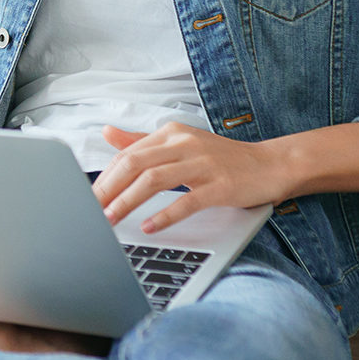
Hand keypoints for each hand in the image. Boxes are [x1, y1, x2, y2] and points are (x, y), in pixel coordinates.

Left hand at [90, 122, 292, 234]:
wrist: (270, 165)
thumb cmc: (222, 159)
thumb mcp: (180, 143)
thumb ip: (143, 141)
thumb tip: (107, 132)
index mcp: (170, 133)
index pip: (127, 154)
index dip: (104, 177)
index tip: (88, 198)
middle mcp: (183, 143)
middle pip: (135, 163)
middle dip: (108, 189)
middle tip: (90, 210)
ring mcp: (202, 163)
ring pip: (154, 179)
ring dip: (128, 201)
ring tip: (110, 219)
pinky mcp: (220, 185)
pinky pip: (187, 200)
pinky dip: (165, 214)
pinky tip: (149, 227)